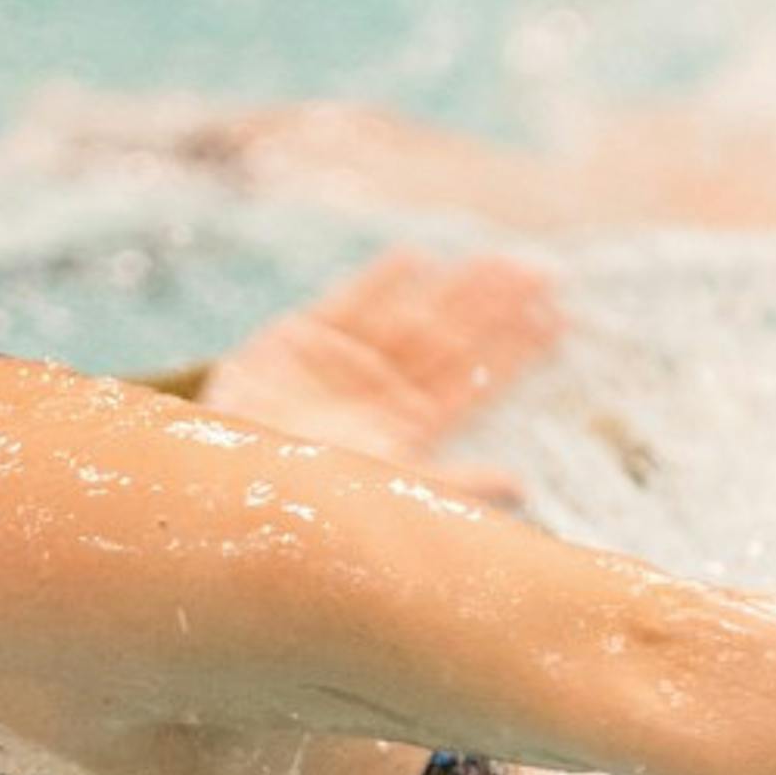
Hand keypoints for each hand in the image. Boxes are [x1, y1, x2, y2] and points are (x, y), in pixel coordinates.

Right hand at [198, 248, 563, 501]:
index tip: (558, 319)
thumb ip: (450, 489)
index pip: (472, 384)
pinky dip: (375, 283)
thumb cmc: (303, 516)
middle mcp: (376, 395)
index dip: (514, 352)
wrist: (217, 506)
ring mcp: (337, 366)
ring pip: (406, 316)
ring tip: (499, 260)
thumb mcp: (384, 502)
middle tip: (545, 272)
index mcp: (406, 433)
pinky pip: (342, 306)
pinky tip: (414, 258)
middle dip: (495, 307)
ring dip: (452, 288)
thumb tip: (522, 487)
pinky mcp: (292, 344)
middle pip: (448, 342)